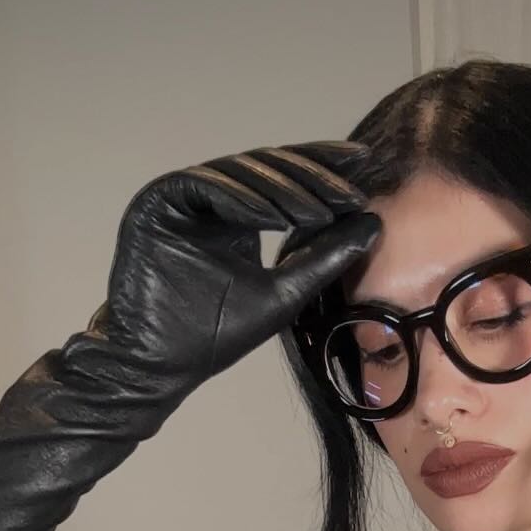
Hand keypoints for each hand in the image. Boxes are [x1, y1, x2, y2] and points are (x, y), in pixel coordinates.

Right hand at [87, 139, 380, 392]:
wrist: (158, 366)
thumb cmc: (213, 338)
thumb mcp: (284, 293)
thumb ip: (324, 258)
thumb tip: (373, 223)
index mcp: (236, 215)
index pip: (283, 182)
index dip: (323, 169)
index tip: (365, 164)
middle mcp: (209, 200)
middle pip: (265, 169)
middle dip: (310, 172)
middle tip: (350, 177)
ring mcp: (181, 198)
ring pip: (239, 173)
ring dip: (281, 188)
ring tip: (319, 206)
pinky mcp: (157, 202)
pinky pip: (205, 186)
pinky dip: (242, 198)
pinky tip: (278, 213)